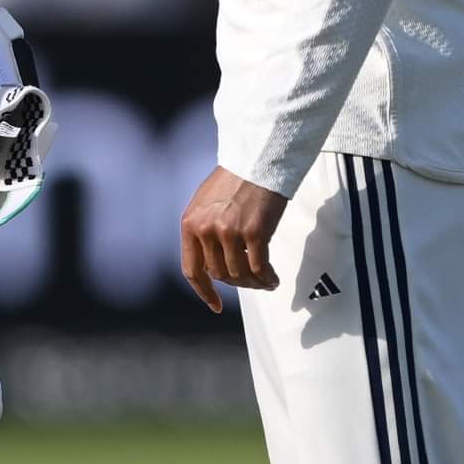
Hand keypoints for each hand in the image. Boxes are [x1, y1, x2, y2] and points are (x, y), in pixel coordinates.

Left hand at [176, 166, 285, 311]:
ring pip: (240, 275)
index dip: (204, 291)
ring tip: (264, 281)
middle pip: (220, 274)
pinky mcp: (254, 233)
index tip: (215, 305)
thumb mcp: (205, 203)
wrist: (258, 159)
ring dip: (253, 283)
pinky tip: (273, 280)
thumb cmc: (235, 178)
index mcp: (190, 223)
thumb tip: (211, 260)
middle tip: (251, 281)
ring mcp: (229, 232)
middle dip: (237, 282)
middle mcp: (206, 230)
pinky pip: (259, 268)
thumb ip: (203, 230)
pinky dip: (267, 279)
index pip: (192, 270)